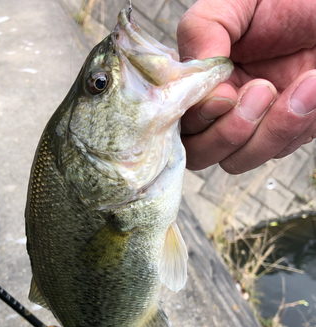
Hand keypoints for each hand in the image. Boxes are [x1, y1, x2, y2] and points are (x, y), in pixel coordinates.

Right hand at [177, 0, 315, 173]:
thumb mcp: (234, 3)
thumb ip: (201, 33)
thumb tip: (199, 87)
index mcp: (200, 80)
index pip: (176, 122)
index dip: (196, 118)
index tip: (224, 96)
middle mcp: (219, 109)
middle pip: (200, 154)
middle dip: (228, 133)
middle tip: (262, 91)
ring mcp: (251, 125)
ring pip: (238, 160)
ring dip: (270, 130)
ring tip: (302, 83)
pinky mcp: (284, 132)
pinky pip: (278, 151)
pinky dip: (297, 124)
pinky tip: (312, 84)